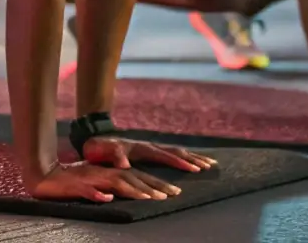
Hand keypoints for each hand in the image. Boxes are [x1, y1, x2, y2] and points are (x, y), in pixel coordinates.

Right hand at [29, 161, 181, 203]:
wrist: (44, 176)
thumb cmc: (71, 182)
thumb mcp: (95, 184)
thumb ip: (111, 188)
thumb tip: (122, 196)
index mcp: (110, 172)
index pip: (137, 177)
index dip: (155, 183)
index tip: (174, 191)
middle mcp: (104, 173)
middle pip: (132, 178)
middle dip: (153, 186)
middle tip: (171, 195)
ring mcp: (91, 179)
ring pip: (114, 183)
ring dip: (133, 190)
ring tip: (149, 198)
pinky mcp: (76, 186)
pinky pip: (87, 191)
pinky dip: (97, 194)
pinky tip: (106, 199)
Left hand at [81, 135, 216, 173]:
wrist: (98, 138)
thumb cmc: (101, 148)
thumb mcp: (105, 151)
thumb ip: (116, 156)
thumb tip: (126, 165)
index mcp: (143, 148)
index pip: (166, 155)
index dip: (180, 162)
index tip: (194, 169)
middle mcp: (151, 146)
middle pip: (177, 151)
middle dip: (193, 159)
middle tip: (209, 166)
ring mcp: (152, 147)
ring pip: (178, 151)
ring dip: (193, 157)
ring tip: (209, 163)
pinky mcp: (152, 151)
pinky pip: (172, 153)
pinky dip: (185, 157)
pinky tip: (193, 162)